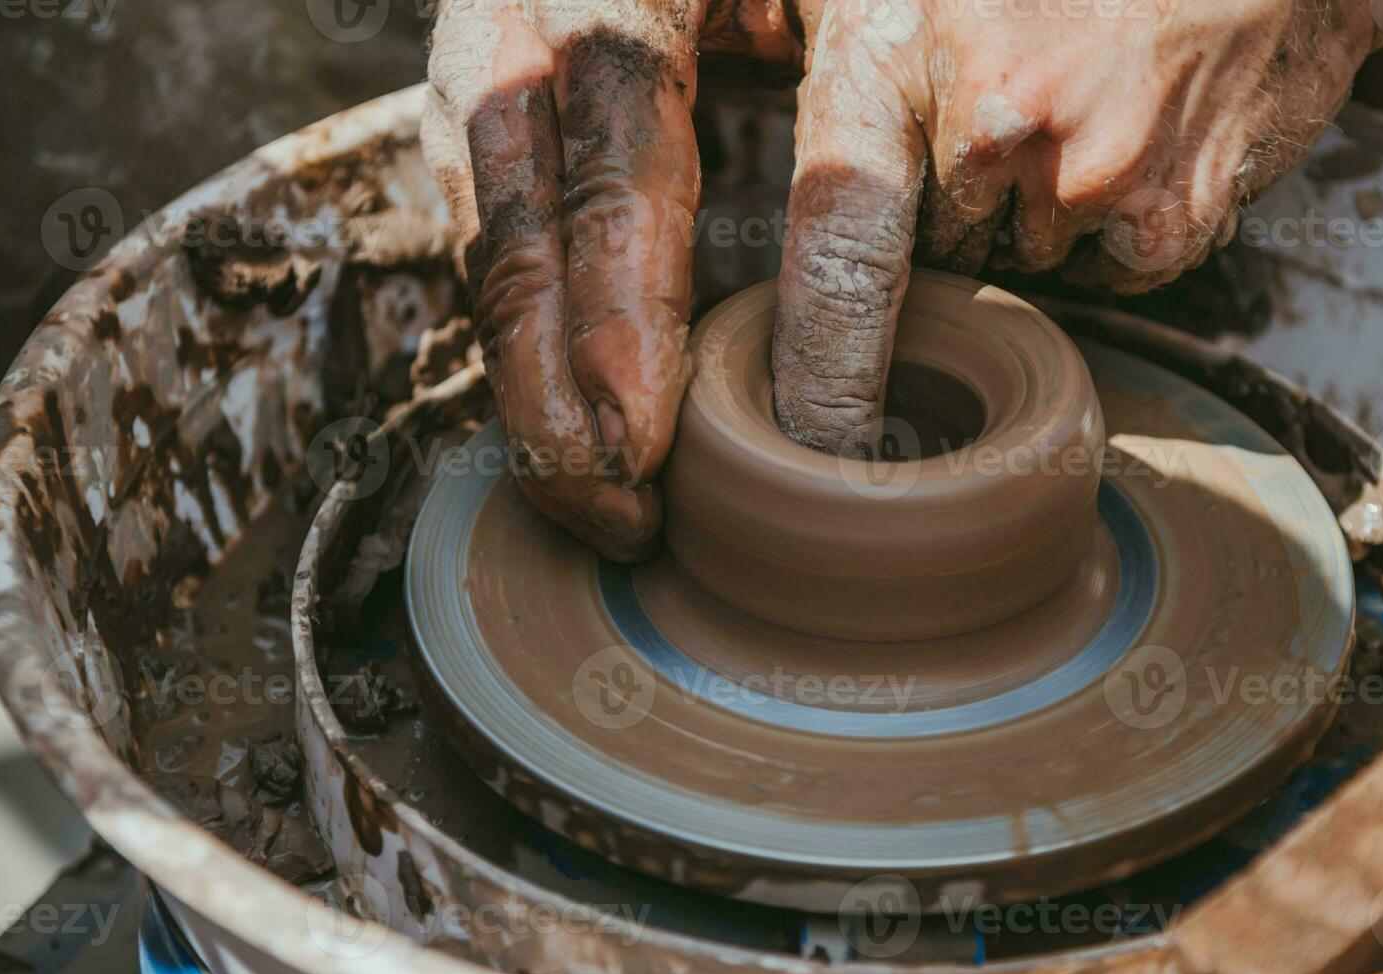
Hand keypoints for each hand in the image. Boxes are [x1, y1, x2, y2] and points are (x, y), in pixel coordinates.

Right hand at [423, 0, 797, 560]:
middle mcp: (518, 30)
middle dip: (552, 399)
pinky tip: (567, 429)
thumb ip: (834, 130)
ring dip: (530, 398)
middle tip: (618, 514)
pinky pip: (486, 254)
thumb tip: (905, 233)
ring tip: (594, 501)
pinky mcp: (477, 129)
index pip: (611, 175)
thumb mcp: (838, 6)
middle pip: (516, 245)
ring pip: (486, 264)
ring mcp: (479, 80)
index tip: (639, 441)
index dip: (619, 317)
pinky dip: (527, 353)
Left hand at [772, 0, 1382, 455]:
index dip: (823, 363)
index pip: (837, 250)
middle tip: (996, 136)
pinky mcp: (1169, 219)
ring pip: (1028, 261)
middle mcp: (997, 128)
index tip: (817, 435)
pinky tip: (1135, 151)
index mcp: (902, 64)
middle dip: (959, 216)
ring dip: (1042, 216)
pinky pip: (1107, 274)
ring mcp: (1090, 180)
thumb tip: (757, 148)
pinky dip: (1116, 231)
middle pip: (942, 255)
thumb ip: (852, 79)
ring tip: (1080, 122)